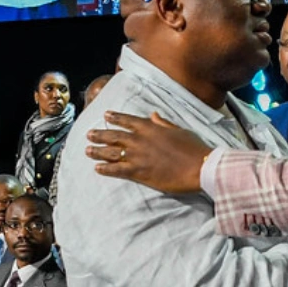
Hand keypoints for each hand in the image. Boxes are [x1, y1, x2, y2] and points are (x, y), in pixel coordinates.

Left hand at [85, 111, 211, 193]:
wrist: (200, 166)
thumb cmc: (194, 148)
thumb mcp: (179, 130)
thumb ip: (163, 123)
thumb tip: (153, 114)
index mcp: (150, 127)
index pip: (127, 120)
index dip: (115, 118)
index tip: (106, 115)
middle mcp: (140, 139)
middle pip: (114, 135)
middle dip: (100, 134)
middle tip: (89, 134)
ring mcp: (138, 156)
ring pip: (111, 152)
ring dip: (97, 151)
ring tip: (88, 150)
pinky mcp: (139, 172)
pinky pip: (117, 170)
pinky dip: (105, 169)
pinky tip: (97, 168)